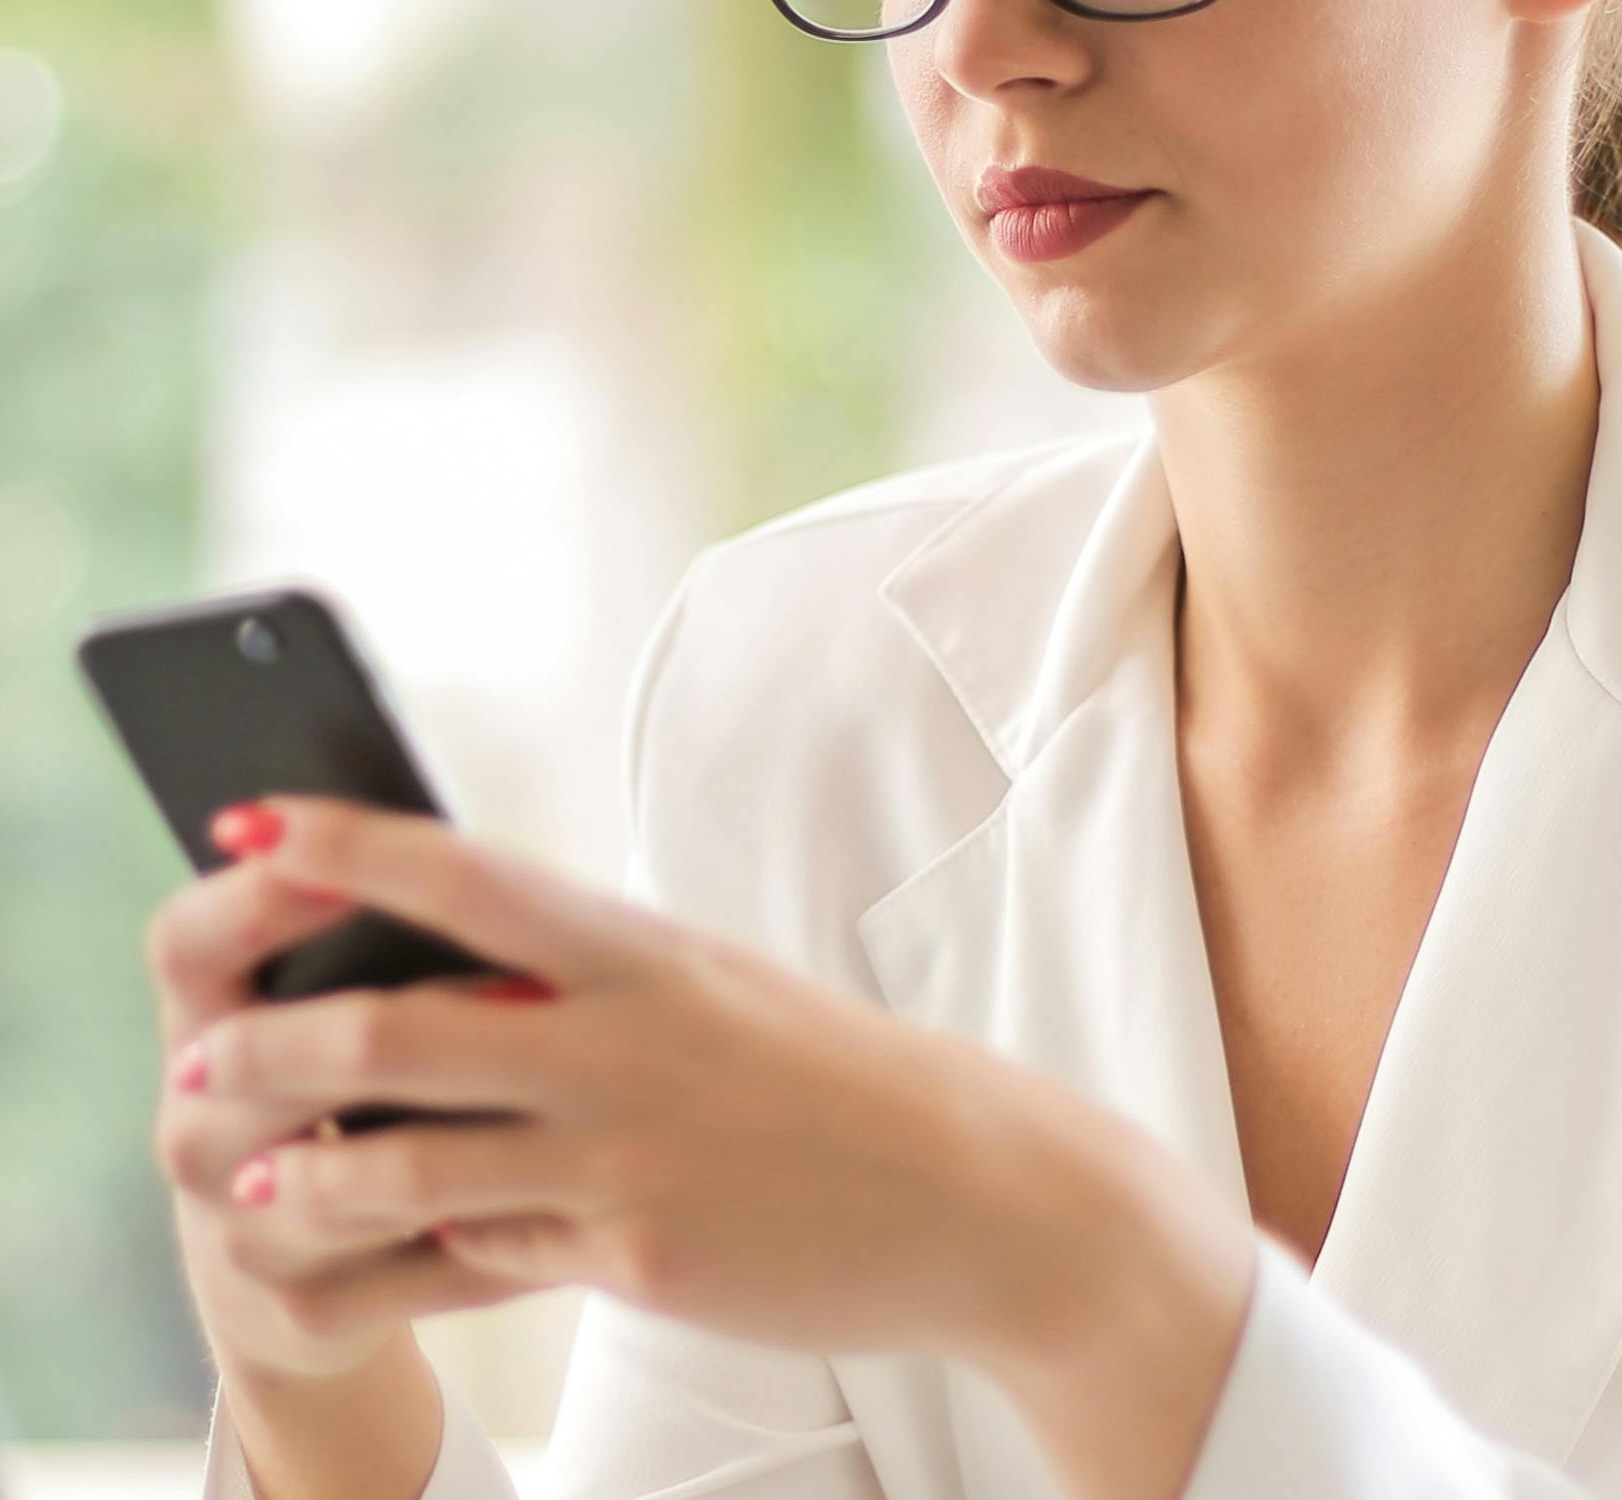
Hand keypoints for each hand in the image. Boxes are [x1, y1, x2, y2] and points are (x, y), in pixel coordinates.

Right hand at [146, 834, 526, 1385]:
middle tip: (500, 985)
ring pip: (336, 1173)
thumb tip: (450, 837)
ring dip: (440, 1134)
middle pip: (258, 1056)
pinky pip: (398, 1264)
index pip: (186, 939)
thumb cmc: (353, 1076)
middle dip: (369, 1024)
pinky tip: (556, 1204)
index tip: (358, 861)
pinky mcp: (297, 1305)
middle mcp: (193, 1119)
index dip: (260, 894)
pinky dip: (483, 1233)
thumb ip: (371, 926)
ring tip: (541, 1092)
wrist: (321, 1255)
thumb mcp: (333, 991)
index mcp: (201, 1015)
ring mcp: (233, 1222)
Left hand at [164, 794, 1079, 1375]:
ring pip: (412, 1156)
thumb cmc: (824, 1075)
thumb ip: (586, 985)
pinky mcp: (636, 1252)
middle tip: (198, 1048)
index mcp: (640, 945)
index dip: (342, 842)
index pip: (462, 872)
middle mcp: (622, 1034)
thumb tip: (457, 989)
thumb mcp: (709, 988)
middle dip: (276, 1037)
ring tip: (243, 1168)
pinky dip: (420, 1241)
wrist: (971, 1188)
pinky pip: (489, 1247)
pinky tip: (374, 1239)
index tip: (242, 820)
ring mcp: (626, 1148)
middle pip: (402, 1024)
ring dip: (307, 1164)